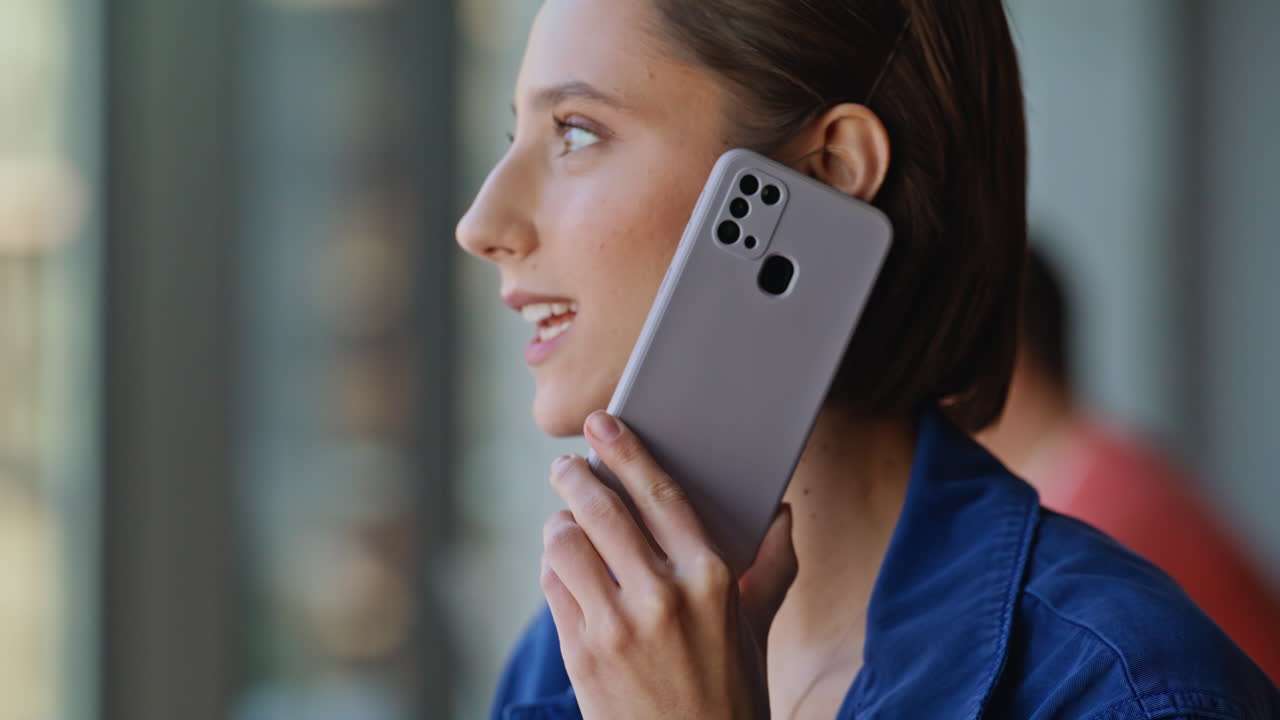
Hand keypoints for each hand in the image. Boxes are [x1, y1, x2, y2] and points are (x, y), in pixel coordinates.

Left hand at [541, 411, 798, 719]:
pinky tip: (562, 570)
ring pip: (565, 543)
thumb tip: (784, 515)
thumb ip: (769, 570)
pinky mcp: (582, 653)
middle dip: (575, 477)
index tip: (602, 424)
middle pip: (601, 508)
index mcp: (711, 577)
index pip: (659, 493)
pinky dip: (552, 570)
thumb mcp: (754, 631)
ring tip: (564, 523)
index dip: (625, 451)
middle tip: (565, 466)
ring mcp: (617, 625)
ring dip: (559, 525)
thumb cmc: (729, 696)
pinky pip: (553, 587)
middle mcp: (663, 594)